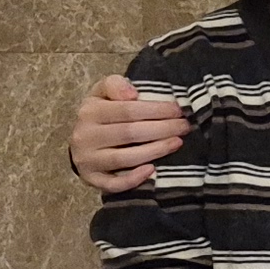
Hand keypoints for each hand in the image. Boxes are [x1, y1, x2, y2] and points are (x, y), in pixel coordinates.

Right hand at [70, 75, 187, 193]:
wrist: (84, 139)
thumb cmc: (104, 113)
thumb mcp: (104, 92)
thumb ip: (115, 85)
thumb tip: (132, 94)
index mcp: (90, 111)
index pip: (127, 110)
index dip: (156, 110)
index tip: (178, 110)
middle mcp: (85, 136)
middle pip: (129, 133)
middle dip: (162, 129)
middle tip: (185, 126)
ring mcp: (87, 159)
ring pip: (124, 158)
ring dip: (155, 151)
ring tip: (177, 142)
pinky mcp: (91, 178)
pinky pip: (112, 184)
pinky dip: (132, 179)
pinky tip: (152, 170)